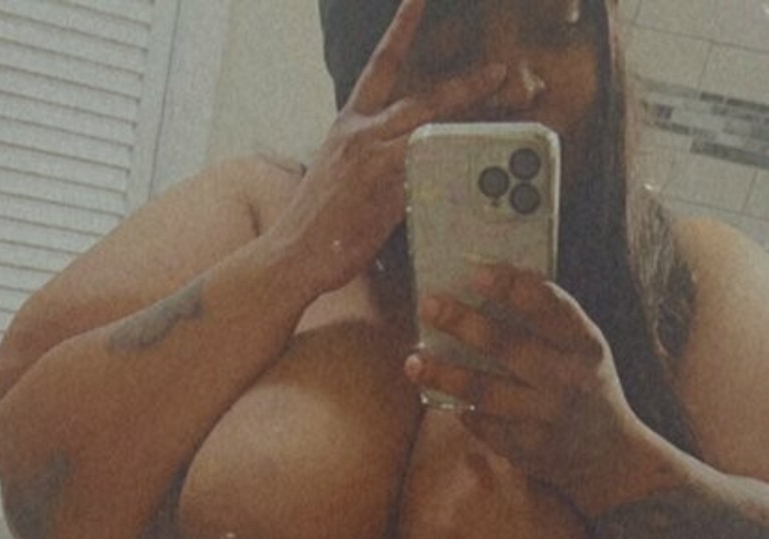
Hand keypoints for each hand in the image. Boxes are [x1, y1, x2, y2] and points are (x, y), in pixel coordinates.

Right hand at [270, 0, 507, 294]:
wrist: (291, 255)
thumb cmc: (317, 223)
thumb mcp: (340, 171)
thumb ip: (375, 154)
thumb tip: (411, 154)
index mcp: (349, 124)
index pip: (380, 64)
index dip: (402, 27)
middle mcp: (361, 134)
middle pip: (423, 99)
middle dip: (465, 86)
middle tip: (499, 73)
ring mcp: (373, 163)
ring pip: (433, 134)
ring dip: (471, 129)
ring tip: (503, 128)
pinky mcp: (385, 196)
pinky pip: (430, 177)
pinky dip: (455, 176)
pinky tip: (479, 177)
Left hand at [404, 265, 668, 512]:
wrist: (610, 458)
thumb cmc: (588, 389)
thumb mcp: (586, 352)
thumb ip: (551, 325)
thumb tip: (492, 288)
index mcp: (586, 346)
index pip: (548, 307)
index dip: (511, 286)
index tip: (475, 271)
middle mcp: (568, 380)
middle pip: (506, 346)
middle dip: (462, 322)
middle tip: (428, 305)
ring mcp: (546, 417)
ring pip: (484, 390)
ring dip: (443, 374)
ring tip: (413, 361)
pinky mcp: (527, 448)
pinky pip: (482, 423)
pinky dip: (459, 407)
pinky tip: (436, 393)